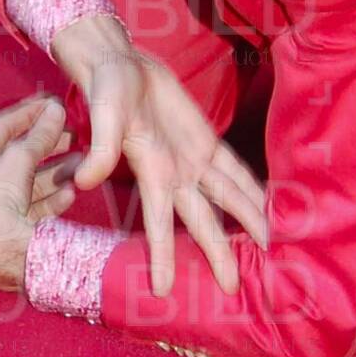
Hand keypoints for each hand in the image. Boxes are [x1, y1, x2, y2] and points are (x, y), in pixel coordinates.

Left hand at [0, 96, 80, 292]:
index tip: (53, 102)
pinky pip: (38, 204)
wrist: (0, 253)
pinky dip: (56, 196)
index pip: (3, 124)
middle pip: (22, 153)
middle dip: (49, 143)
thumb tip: (55, 110)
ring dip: (58, 169)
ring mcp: (0, 203)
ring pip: (34, 179)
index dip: (29, 112)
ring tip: (82, 160)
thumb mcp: (18, 159)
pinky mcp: (16, 225)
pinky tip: (72, 191)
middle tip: (74, 132)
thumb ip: (38, 135)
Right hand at [55, 13, 267, 297]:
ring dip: (247, 220)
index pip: (158, 225)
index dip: (162, 255)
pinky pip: (233, 168)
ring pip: (227, 197)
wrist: (120, 65)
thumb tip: (84, 181)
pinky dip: (250, 185)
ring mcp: (192, 159)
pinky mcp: (204, 140)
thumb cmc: (107, 92)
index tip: (162, 291)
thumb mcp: (102, 117)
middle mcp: (175, 175)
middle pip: (202, 221)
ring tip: (271, 246)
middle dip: (218, 253)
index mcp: (151, 174)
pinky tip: (267, 202)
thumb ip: (99, 149)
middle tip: (233, 287)